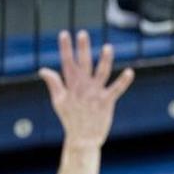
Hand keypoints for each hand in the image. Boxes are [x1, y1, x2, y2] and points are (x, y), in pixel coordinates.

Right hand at [39, 31, 133, 148]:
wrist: (82, 139)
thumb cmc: (70, 119)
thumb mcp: (58, 101)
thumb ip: (53, 84)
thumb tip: (43, 70)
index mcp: (71, 86)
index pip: (67, 63)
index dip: (66, 49)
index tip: (65, 34)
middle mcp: (83, 88)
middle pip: (83, 64)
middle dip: (82, 49)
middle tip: (83, 34)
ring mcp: (95, 94)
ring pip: (101, 73)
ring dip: (105, 60)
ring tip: (108, 48)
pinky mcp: (106, 102)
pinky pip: (116, 89)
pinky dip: (123, 82)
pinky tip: (130, 72)